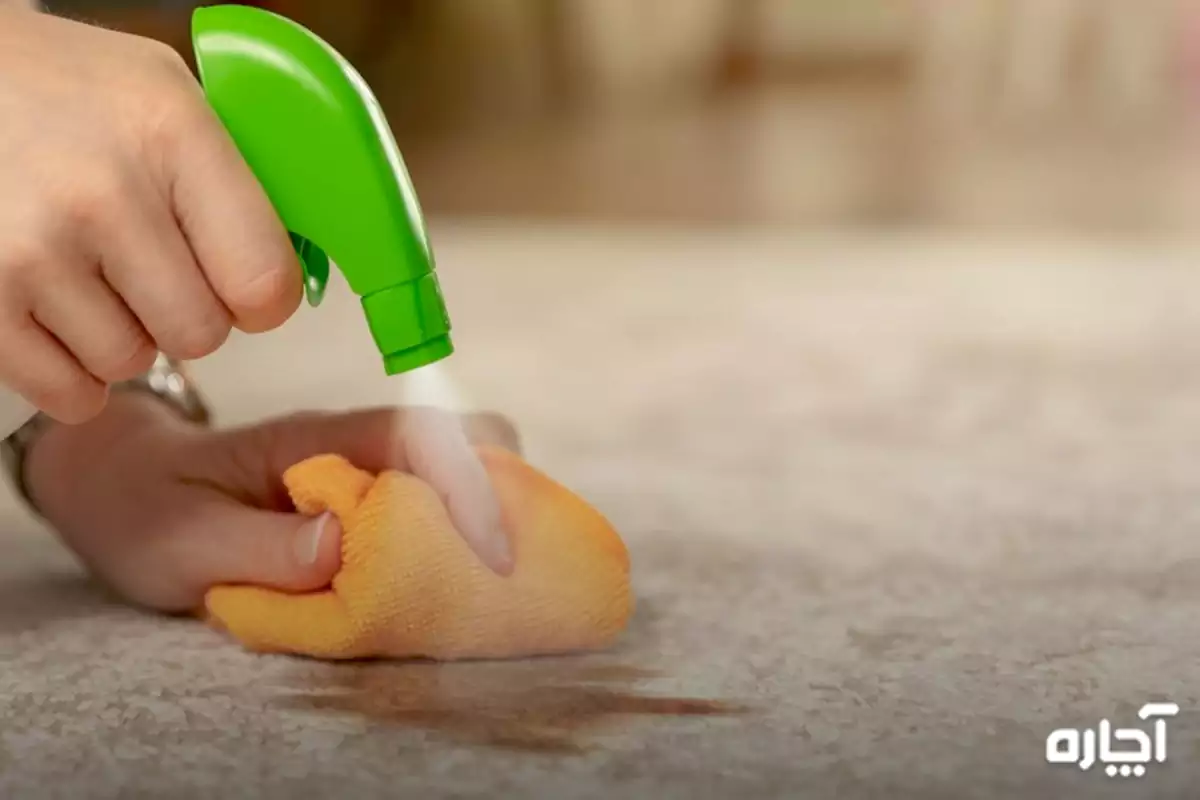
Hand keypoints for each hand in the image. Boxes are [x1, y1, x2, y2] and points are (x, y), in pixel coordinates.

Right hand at [0, 8, 300, 423]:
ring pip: (131, 363)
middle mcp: (103, 194)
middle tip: (151, 266)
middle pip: (200, 334)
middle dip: (186, 312)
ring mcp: (33, 250)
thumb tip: (293, 270)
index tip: (243, 285)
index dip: (261, 297)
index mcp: (172, 134)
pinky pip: (69, 393)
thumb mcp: (165, 95)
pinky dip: (71, 370)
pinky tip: (59, 311)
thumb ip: (234, 179)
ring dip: (122, 334)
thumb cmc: (67, 91)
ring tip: (91, 270)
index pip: (264, 282)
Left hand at [23, 392, 520, 611]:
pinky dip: (461, 541)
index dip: (466, 485)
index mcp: (314, 441)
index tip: (494, 552)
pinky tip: (451, 583)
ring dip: (486, 521)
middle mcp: (354, 446)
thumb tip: (344, 545)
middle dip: (502, 495)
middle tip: (504, 569)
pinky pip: (440, 507)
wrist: (128, 490)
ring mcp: (368, 470)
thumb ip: (261, 546)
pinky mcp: (372, 501)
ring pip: (463, 471)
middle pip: (466, 440)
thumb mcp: (183, 542)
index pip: (416, 435)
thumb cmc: (149, 511)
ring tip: (487, 581)